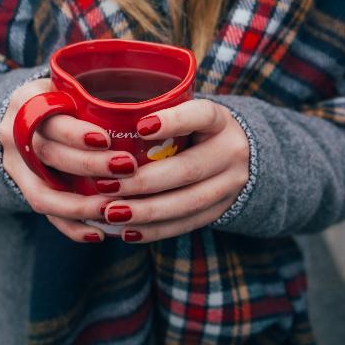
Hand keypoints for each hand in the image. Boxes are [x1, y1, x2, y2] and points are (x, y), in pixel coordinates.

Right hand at [0, 79, 137, 242]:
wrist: (22, 118)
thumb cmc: (62, 99)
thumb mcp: (68, 86)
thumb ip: (94, 95)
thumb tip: (152, 108)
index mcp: (27, 101)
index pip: (49, 118)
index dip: (76, 133)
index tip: (107, 139)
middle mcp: (13, 133)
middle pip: (49, 155)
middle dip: (88, 166)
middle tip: (127, 168)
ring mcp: (14, 165)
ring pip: (42, 193)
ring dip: (80, 205)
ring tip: (113, 210)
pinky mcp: (21, 188)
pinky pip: (44, 214)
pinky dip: (71, 226)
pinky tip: (98, 233)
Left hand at [97, 99, 249, 242]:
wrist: (240, 156)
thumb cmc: (195, 129)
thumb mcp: (187, 114)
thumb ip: (158, 114)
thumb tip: (103, 120)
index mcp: (220, 121)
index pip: (202, 115)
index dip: (174, 121)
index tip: (140, 127)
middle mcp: (231, 152)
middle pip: (188, 169)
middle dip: (143, 181)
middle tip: (105, 186)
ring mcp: (230, 185)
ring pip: (188, 202)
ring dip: (146, 211)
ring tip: (111, 213)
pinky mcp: (221, 210)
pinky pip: (186, 223)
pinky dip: (155, 230)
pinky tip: (127, 231)